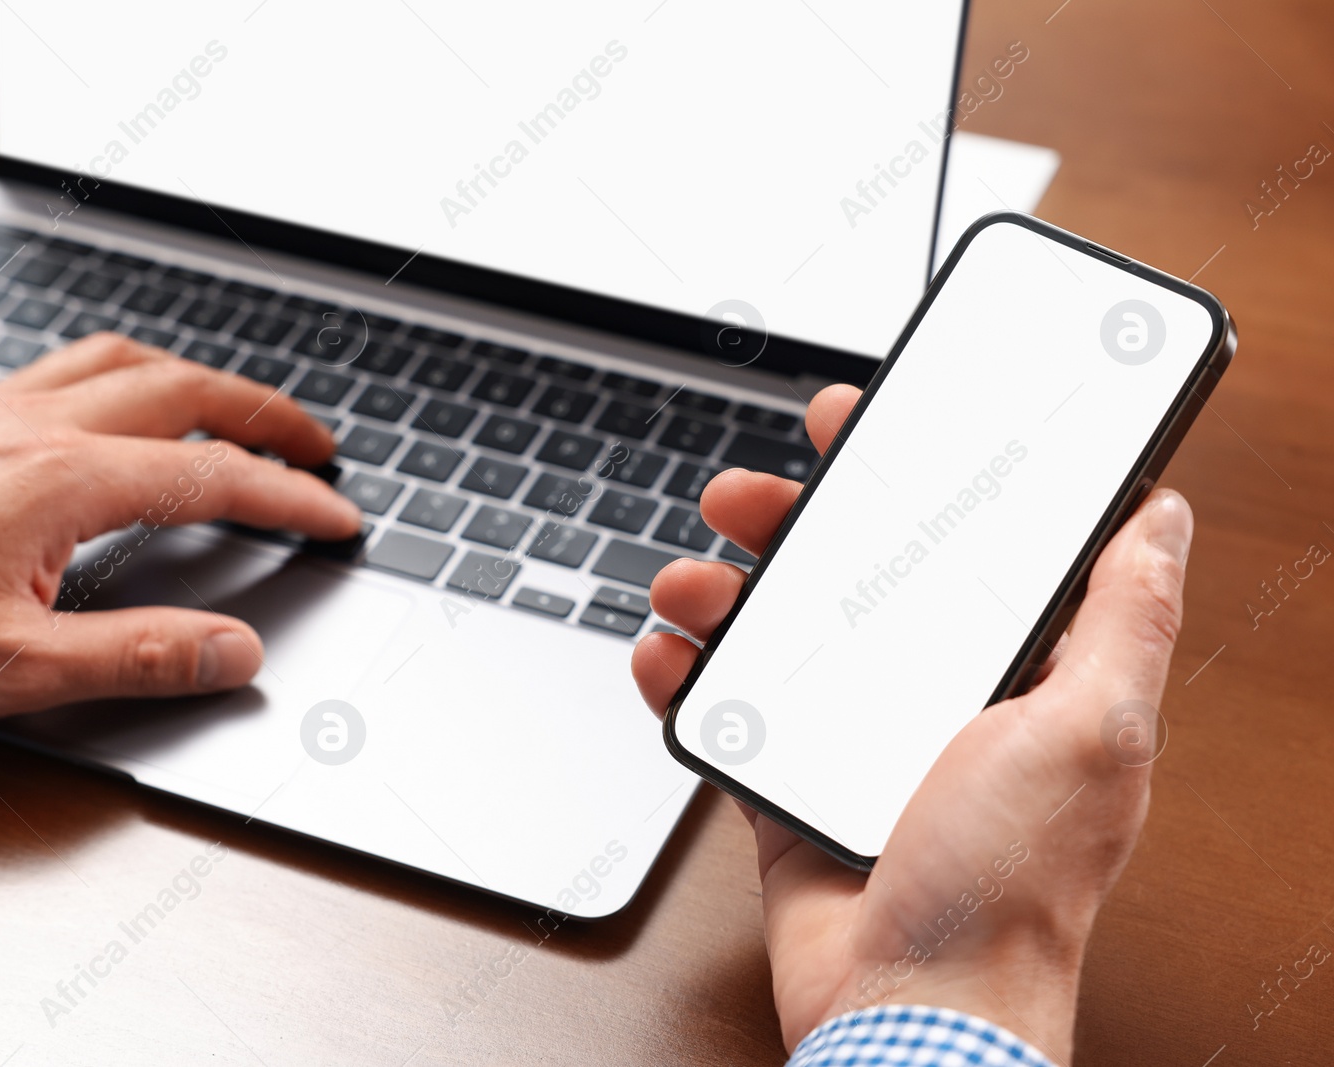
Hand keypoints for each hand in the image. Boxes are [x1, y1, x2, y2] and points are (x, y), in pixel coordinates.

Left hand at [0, 333, 361, 720]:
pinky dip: (127, 373)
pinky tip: (117, 404)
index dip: (292, 497)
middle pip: (185, 389)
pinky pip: (66, 366)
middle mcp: (36, 426)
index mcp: (64, 481)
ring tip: (236, 408)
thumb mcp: (11, 670)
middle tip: (316, 444)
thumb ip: (137, 660)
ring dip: (199, 378)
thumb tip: (233, 653)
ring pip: (124, 361)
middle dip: (267, 413)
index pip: (214, 478)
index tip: (337, 515)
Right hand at [632, 384, 1192, 1061]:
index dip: (913, 477)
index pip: (962, 545)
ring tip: (691, 581)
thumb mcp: (1091, 732)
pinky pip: (726, 711)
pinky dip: (685, 677)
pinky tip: (664, 655)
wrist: (908, 1007)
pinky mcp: (789, 783)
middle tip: (753, 495)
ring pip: (776, 632)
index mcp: (1012, 670)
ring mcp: (852, 738)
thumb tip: (1160, 515)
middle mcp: (931, 694)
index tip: (867, 427)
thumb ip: (1125, 617)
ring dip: (722, 592)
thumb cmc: (1011, 886)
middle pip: (851, 574)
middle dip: (794, 522)